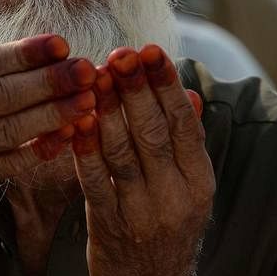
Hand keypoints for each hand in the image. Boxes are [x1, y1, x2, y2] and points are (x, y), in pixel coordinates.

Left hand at [72, 45, 211, 275]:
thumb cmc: (168, 224)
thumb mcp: (190, 187)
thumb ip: (187, 141)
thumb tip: (191, 94)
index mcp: (200, 180)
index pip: (184, 123)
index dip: (166, 84)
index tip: (151, 50)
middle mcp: (176, 196)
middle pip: (153, 132)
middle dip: (134, 88)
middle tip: (120, 54)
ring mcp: (142, 212)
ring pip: (122, 152)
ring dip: (106, 110)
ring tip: (95, 76)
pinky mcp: (109, 225)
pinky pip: (94, 180)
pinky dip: (84, 148)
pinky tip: (76, 121)